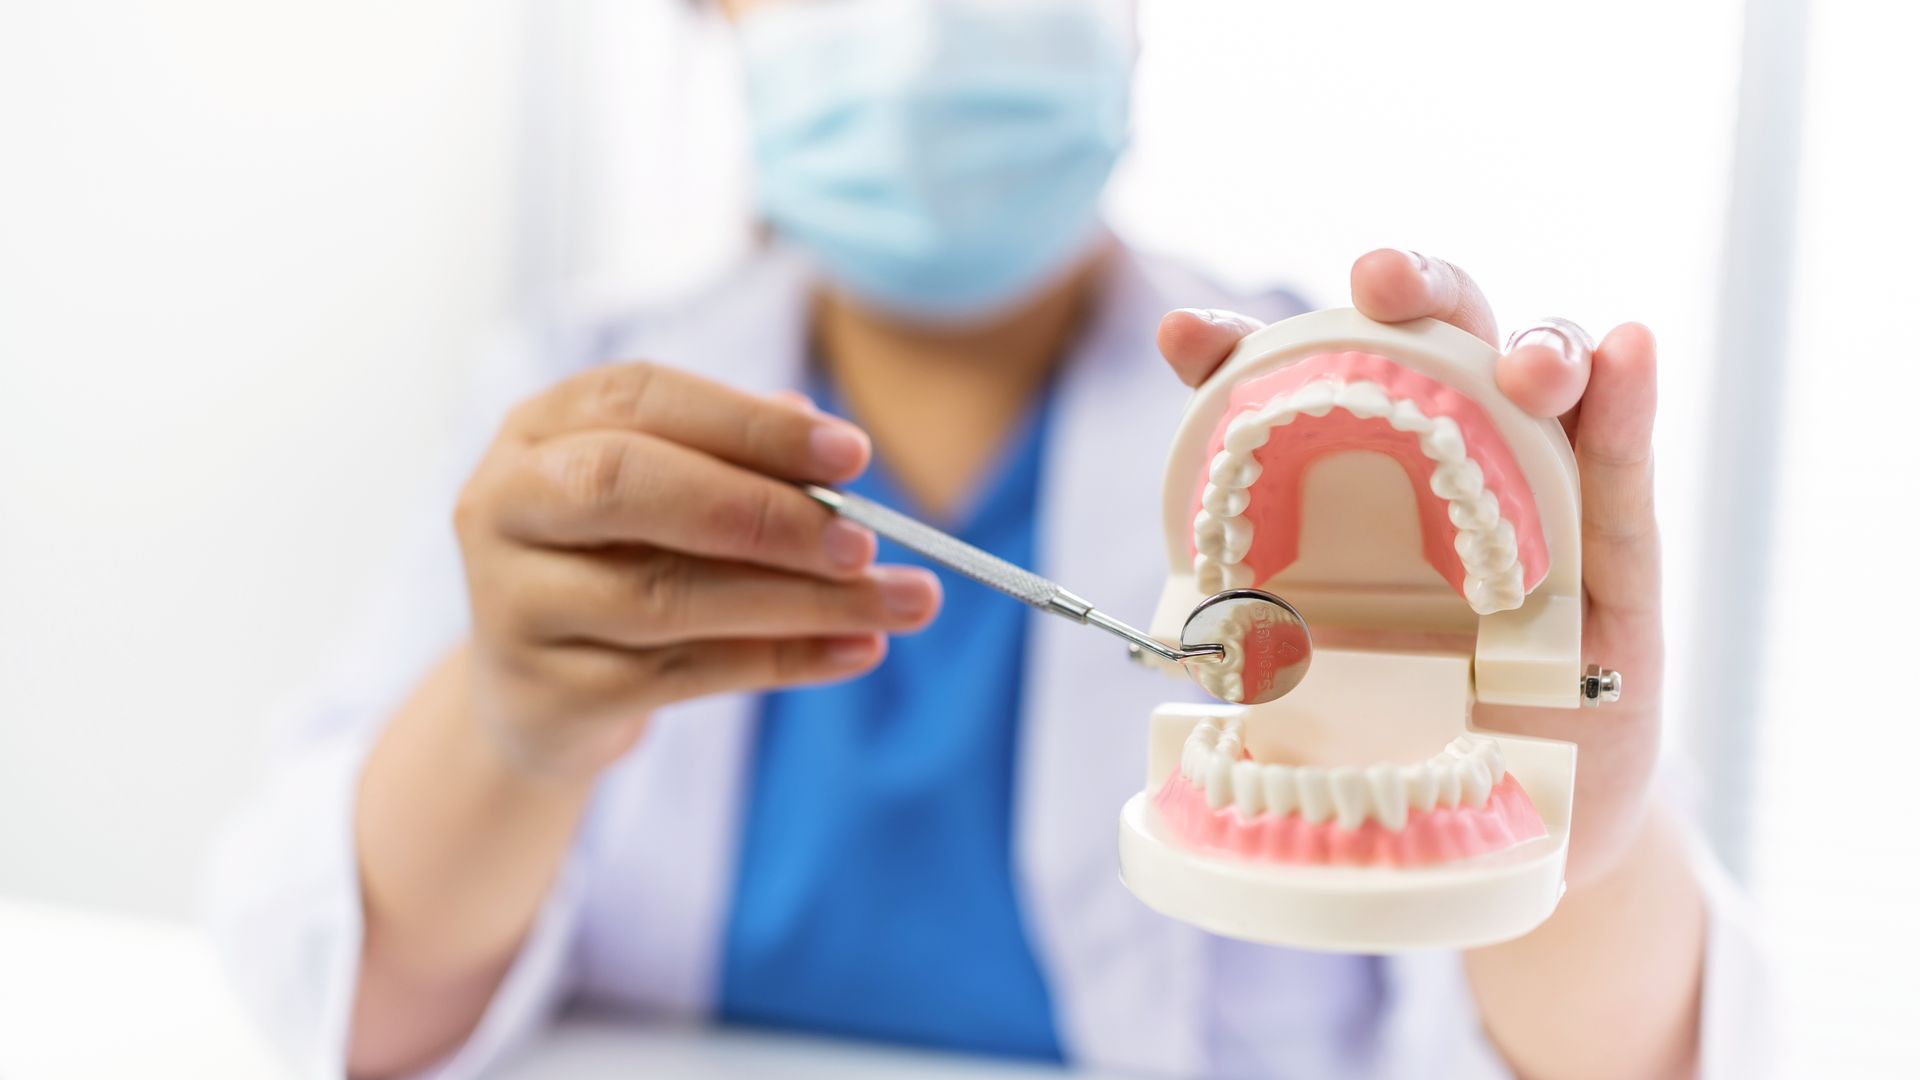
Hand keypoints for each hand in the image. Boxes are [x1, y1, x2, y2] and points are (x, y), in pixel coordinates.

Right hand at [453, 363, 941, 777]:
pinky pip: (683, 676)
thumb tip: (831, 447)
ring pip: (665, 596)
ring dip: (799, 600)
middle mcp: (502, 503)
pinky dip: (783, 661)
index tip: (853, 454)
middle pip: (623, 486)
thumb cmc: (620, 563)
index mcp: (537, 428)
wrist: (536, 695)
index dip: (749, 425)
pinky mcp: (548, 692)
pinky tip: (859, 649)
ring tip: (899, 602)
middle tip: (864, 540)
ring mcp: (513, 604)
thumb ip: (737, 462)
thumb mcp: (667, 495)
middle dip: (760, 511)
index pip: (640, 399)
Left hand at [1155, 249, 1662, 887]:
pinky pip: (1622, 472)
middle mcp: (1454, 458)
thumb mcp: (1309, 676)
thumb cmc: (1405, 726)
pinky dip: (1627, 404)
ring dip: (1537, 350)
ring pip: (1545, 384)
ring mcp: (1541, 496)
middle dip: (1415, 291)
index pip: (1308, 382)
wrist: (1514, 816)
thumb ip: (1259, 635)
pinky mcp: (1616, 558)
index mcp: (1362, 473)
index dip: (1247, 349)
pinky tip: (1627, 349)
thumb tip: (1173, 633)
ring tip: (1525, 370)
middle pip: (1443, 339)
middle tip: (1379, 282)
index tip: (1190, 341)